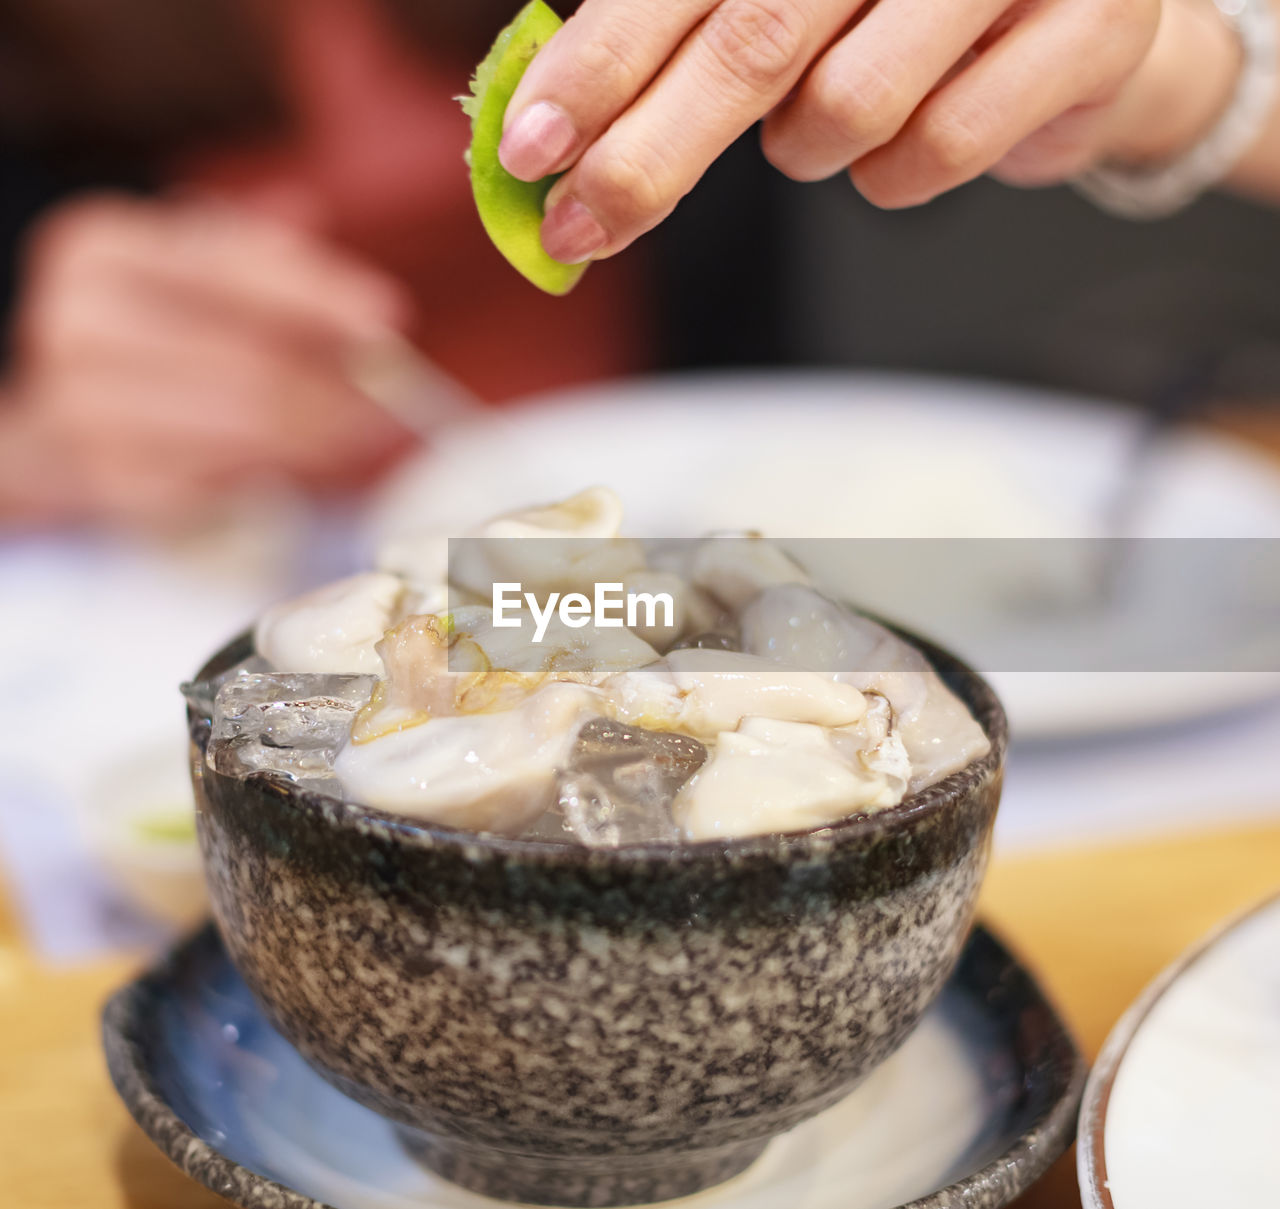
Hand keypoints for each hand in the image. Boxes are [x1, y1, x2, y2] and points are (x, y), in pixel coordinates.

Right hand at [4, 195, 416, 526]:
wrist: (64, 422)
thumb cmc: (151, 335)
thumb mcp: (192, 271)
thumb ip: (254, 249)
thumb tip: (310, 210)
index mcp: (100, 248)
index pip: (230, 266)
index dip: (318, 293)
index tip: (389, 317)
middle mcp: (75, 322)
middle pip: (245, 357)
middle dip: (335, 384)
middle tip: (395, 401)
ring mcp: (78, 405)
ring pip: (241, 424)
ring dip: (321, 434)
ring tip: (366, 433)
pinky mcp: (104, 478)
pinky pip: (218, 480)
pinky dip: (276, 472)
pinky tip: (309, 464)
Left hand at [497, 0, 1162, 260]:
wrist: (1078, 5)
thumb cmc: (897, 4)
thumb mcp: (781, 1)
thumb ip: (680, 34)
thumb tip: (553, 126)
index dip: (598, 62)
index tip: (527, 148)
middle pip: (752, 39)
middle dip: (648, 155)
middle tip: (581, 227)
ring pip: (845, 107)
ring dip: (807, 149)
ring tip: (822, 124)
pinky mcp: (1083, 28)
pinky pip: (936, 149)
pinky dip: (894, 175)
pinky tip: (906, 136)